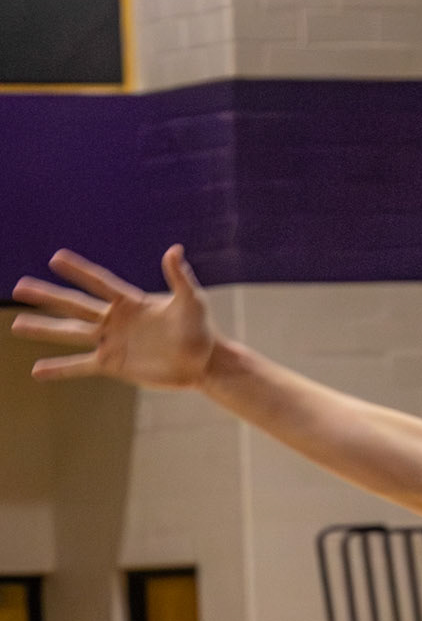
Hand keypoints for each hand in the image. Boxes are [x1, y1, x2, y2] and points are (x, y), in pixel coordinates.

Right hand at [10, 246, 214, 388]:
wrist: (204, 362)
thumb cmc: (200, 328)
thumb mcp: (192, 301)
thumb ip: (180, 277)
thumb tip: (174, 250)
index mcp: (130, 301)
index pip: (99, 283)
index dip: (78, 271)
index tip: (55, 258)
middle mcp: (115, 320)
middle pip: (74, 305)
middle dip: (47, 296)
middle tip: (19, 287)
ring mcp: (112, 343)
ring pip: (71, 333)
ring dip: (44, 329)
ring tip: (17, 325)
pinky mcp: (114, 366)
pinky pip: (82, 366)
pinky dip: (60, 368)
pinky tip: (37, 371)